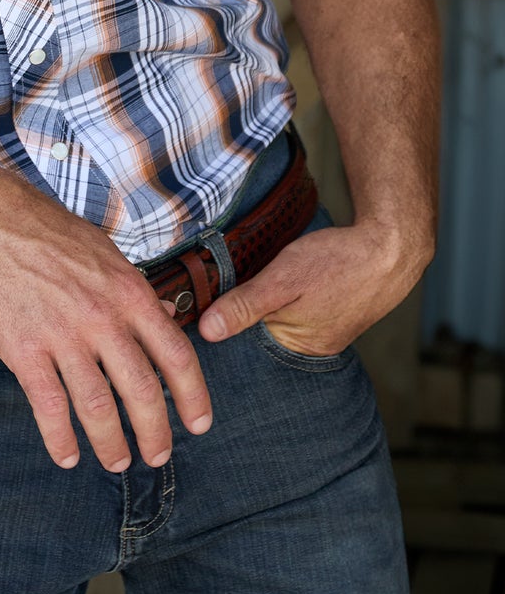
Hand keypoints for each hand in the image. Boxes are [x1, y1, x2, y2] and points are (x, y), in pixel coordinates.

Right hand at [0, 186, 214, 473]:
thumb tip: (167, 317)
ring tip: (117, 461)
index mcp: (129, 292)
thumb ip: (136, 292)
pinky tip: (67, 457)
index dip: (193, 396)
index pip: (176, 354)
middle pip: (142, 389)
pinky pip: (48, 406)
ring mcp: (62, 335)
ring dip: (111, 443)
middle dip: (155, 432)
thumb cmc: (49, 234)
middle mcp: (102, 317)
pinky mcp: (24, 349)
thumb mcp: (106, 253)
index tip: (199, 424)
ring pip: (97, 406)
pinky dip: (60, 439)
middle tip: (158, 456)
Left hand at [196, 219, 430, 355]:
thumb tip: (207, 332)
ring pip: (280, 322)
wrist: (392, 245)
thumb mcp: (283, 279)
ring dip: (264, 304)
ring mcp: (326, 332)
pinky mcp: (334, 314)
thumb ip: (245, 305)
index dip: (224, 325)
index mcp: (299, 347)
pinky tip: (281, 281)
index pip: (247, 346)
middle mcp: (313, 348)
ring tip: (250, 281)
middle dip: (243, 315)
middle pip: (262, 336)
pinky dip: (285, 298)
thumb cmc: (339, 262)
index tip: (201, 308)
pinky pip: (298, 312)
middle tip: (224, 288)